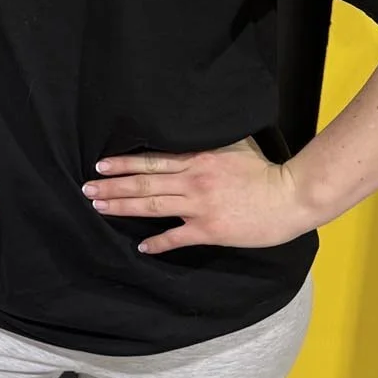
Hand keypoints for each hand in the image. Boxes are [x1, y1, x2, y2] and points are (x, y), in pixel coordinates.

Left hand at [82, 136, 317, 254]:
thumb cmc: (264, 170)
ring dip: (124, 207)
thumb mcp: (233, 145)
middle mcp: (192, 181)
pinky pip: (177, 237)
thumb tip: (187, 131)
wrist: (290, 196)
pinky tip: (141, 246)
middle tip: (87, 189)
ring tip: (100, 208)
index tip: (100, 166)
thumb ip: (207, 142)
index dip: (123, 163)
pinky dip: (158, 243)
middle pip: (144, 182)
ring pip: (153, 206)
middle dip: (112, 186)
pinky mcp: (210, 229)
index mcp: (196, 159)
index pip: (151, 160)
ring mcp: (199, 206)